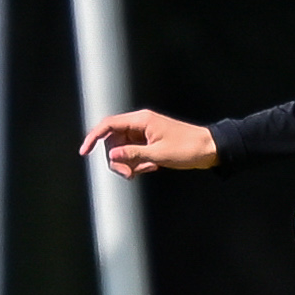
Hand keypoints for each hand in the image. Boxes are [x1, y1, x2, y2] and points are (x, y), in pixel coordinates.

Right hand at [78, 109, 217, 177]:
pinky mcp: (150, 142)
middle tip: (128, 174)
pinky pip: (135, 153)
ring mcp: (145, 133)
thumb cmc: (188, 148)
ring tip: (144, 170)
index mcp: (141, 120)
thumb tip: (111, 155)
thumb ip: (132, 154)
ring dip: (128, 163)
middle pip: (114, 140)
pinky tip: (151, 167)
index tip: (84, 152)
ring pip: (123, 149)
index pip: (108, 124)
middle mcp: (140, 124)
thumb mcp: (158, 155)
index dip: (93, 137)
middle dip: (117, 159)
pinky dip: (138, 162)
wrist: (210, 149)